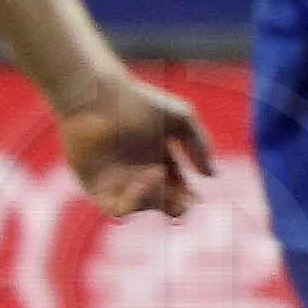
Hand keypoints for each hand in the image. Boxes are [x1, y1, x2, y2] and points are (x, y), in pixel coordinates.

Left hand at [57, 78, 214, 220]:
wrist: (99, 97)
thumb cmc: (139, 102)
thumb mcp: (181, 120)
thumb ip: (200, 146)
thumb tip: (211, 176)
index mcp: (158, 161)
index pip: (176, 190)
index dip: (188, 197)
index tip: (197, 196)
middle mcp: (137, 174)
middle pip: (162, 204)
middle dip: (177, 207)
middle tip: (183, 200)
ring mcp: (116, 182)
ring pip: (142, 208)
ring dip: (155, 200)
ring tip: (157, 173)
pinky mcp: (95, 186)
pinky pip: (116, 209)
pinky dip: (133, 204)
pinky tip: (141, 181)